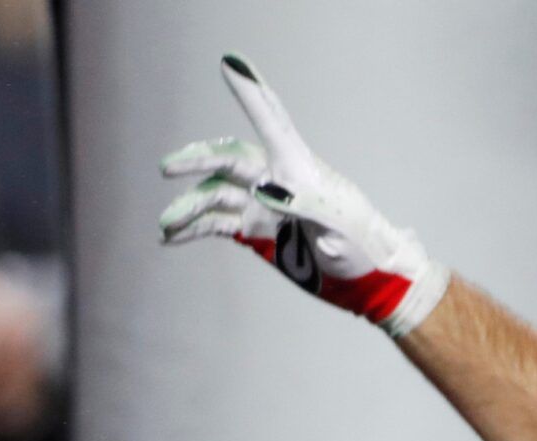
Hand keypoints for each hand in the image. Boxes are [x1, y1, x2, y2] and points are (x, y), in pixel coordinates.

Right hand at [158, 53, 449, 336]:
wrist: (370, 280)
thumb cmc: (363, 245)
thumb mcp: (340, 225)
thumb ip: (305, 205)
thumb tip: (265, 191)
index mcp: (299, 169)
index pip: (271, 122)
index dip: (250, 92)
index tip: (229, 63)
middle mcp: (275, 180)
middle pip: (228, 159)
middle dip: (196, 160)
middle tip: (168, 167)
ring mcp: (264, 205)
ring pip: (216, 196)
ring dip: (189, 208)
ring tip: (165, 226)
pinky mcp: (258, 232)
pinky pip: (217, 224)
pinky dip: (194, 229)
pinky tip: (171, 237)